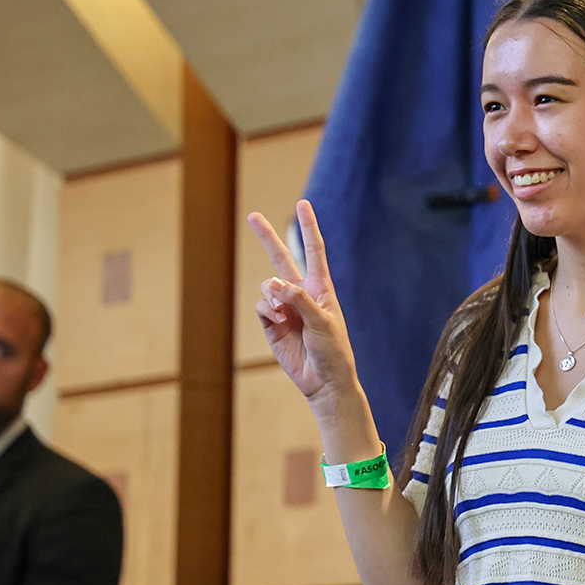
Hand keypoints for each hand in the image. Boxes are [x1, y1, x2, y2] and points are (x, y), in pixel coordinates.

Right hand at [247, 200, 359, 404]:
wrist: (324, 381)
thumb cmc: (333, 351)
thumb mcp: (323, 323)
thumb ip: (300, 300)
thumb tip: (274, 283)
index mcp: (321, 288)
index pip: (313, 251)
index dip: (308, 227)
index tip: (303, 204)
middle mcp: (302, 293)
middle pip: (281, 258)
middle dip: (267, 237)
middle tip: (252, 215)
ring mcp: (285, 308)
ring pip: (267, 286)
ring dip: (271, 295)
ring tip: (285, 314)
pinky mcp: (272, 324)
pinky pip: (261, 307)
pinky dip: (267, 311)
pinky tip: (278, 322)